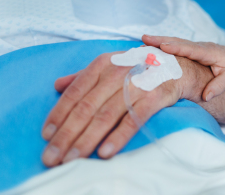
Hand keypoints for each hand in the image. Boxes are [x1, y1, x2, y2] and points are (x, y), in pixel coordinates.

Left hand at [41, 51, 204, 166]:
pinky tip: (104, 152)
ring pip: (105, 116)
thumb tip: (57, 86)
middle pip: (86, 108)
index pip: (74, 93)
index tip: (46, 136)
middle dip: (66, 135)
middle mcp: (117, 73)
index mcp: (103, 64)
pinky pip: (133, 120)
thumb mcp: (110, 65)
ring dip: (86, 140)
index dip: (58, 115)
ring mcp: (137, 85)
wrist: (178, 66)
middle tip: (51, 157)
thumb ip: (83, 76)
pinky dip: (117, 137)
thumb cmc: (139, 68)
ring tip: (72, 160)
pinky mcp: (155, 97)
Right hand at [142, 35, 224, 101]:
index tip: (163, 46)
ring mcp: (195, 46)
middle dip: (161, 40)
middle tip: (144, 39)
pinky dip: (163, 45)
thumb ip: (219, 86)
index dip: (178, 47)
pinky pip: (176, 46)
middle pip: (179, 42)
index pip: (192, 49)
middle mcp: (200, 47)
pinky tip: (150, 47)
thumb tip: (206, 96)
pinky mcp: (191, 49)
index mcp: (210, 53)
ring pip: (175, 42)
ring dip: (159, 41)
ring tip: (142, 41)